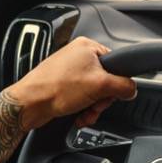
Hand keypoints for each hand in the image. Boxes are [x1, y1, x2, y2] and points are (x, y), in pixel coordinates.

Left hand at [5, 37, 136, 130]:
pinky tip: (78, 115)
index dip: (116, 83)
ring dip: (93, 107)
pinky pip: (82, 97)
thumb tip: (132, 89)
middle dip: (101, 99)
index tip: (111, 94)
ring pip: (94, 92)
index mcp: (88, 47)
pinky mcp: (63, 85)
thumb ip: (123, 86)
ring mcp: (69, 71)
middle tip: (95, 105)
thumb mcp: (100, 86)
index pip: (117, 64)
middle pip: (106, 81)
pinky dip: (83, 109)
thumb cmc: (55, 89)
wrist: (29, 105)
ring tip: (84, 113)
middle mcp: (78, 56)